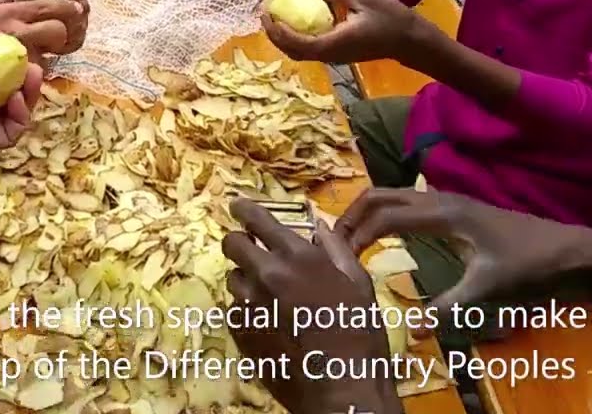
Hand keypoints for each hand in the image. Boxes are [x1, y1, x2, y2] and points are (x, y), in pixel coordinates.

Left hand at [0, 10, 44, 149]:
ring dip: (29, 98)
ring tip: (30, 80)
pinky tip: (19, 100)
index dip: (18, 66)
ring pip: (13, 116)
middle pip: (11, 96)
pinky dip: (20, 118)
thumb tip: (3, 37)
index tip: (27, 56)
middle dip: (28, 82)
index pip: (1, 75)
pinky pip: (6, 134)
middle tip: (35, 70)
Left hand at [222, 198, 400, 413]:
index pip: (257, 219)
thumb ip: (335, 249)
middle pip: (232, 244)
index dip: (244, 209)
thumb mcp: (358, 283)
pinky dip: (247, 310)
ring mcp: (250, 304)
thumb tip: (318, 226)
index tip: (237, 205)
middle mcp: (267, 273)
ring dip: (246, 280)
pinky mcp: (240, 331)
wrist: (342, 386)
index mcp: (298, 256)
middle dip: (239, 243)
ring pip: (233, 278)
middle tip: (250, 250)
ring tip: (270, 296)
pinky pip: (235, 310)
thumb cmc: (358, 332)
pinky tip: (270, 323)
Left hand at [262, 0, 423, 65]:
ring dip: (285, 38)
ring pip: (301, 53)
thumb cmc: (389, 17)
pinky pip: (311, 49)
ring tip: (275, 17)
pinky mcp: (338, 55)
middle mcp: (330, 55)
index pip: (297, 43)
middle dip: (275, 36)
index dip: (278, 31)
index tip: (267, 14)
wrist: (409, 40)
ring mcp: (334, 58)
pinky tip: (297, 20)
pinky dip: (298, 38)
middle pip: (294, 52)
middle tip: (265, 15)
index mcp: (334, 43)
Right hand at [337, 189, 591, 320]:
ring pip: (393, 197)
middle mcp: (441, 200)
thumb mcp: (489, 289)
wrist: (573, 251)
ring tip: (350, 243)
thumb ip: (448, 308)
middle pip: (380, 195)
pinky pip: (408, 206)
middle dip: (351, 217)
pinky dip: (385, 216)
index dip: (355, 235)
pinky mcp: (457, 212)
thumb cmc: (531, 266)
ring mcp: (449, 203)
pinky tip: (385, 241)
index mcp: (443, 213)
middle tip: (332, 247)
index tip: (337, 260)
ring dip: (367, 214)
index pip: (383, 216)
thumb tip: (411, 331)